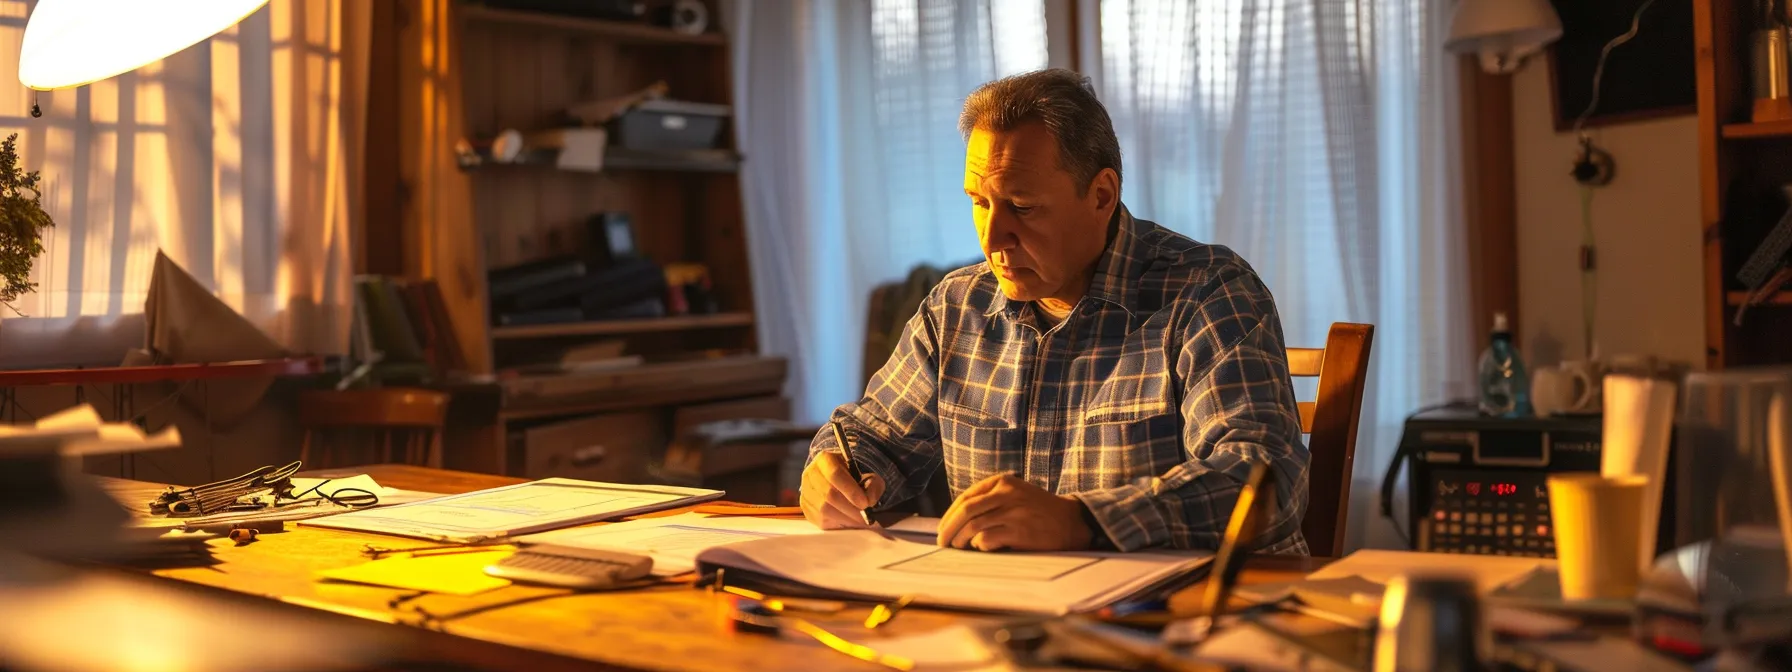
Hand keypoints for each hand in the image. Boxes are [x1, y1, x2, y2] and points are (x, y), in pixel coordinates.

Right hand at [800, 451, 885, 529]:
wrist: (835, 482)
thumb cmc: (852, 478)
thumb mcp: (866, 474)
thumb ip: (873, 485)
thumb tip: (870, 500)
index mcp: (824, 460)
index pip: (835, 474)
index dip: (851, 491)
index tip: (866, 503)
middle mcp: (810, 474)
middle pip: (829, 495)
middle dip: (851, 509)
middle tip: (867, 518)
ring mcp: (806, 492)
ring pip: (824, 510)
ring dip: (846, 518)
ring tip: (861, 522)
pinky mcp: (806, 508)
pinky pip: (821, 520)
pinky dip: (838, 524)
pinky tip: (850, 523)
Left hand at [936, 473, 1093, 551]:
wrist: (1071, 523)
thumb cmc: (1039, 511)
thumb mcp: (1016, 494)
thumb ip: (990, 500)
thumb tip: (956, 520)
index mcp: (1003, 482)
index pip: (966, 497)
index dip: (949, 515)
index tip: (942, 528)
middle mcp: (1007, 494)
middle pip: (966, 511)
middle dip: (949, 529)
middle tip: (943, 543)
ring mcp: (1013, 512)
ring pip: (973, 526)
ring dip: (961, 539)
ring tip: (960, 547)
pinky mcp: (1019, 532)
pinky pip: (987, 539)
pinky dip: (980, 545)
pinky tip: (983, 548)